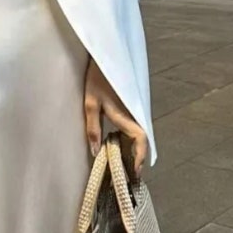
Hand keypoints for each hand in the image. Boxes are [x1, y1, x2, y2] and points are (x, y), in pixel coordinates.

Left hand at [84, 57, 147, 178]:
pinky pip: (133, 128)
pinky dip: (130, 141)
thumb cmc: (96, 79)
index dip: (140, 156)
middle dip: (138, 158)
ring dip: (134, 150)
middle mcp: (134, 113)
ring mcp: (133, 110)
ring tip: (125, 166)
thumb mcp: (90, 104)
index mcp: (126, 113)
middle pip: (142, 140)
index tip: (135, 171)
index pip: (140, 138)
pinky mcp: (129, 107)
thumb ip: (93, 129)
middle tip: (130, 175)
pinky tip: (121, 148)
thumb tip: (96, 152)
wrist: (104, 57)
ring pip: (139, 134)